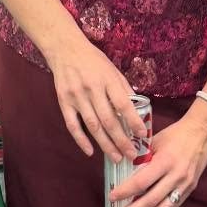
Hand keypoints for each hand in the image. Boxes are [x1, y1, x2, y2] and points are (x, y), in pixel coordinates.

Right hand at [47, 34, 145, 161]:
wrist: (65, 49)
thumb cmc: (93, 60)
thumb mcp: (113, 70)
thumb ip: (124, 89)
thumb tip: (136, 109)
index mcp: (107, 80)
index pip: (123, 104)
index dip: (134, 121)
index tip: (142, 135)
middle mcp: (92, 89)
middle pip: (109, 120)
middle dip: (121, 140)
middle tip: (131, 155)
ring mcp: (76, 97)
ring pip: (93, 126)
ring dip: (105, 144)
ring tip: (116, 157)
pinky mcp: (64, 102)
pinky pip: (72, 125)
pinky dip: (81, 140)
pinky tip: (90, 152)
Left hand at [109, 103, 206, 206]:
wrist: (203, 133)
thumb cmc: (175, 135)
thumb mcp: (156, 141)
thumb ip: (142, 157)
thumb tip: (122, 171)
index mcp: (165, 161)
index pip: (142, 181)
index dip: (126, 191)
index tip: (111, 197)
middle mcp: (176, 176)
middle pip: (152, 199)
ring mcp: (185, 185)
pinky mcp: (189, 190)